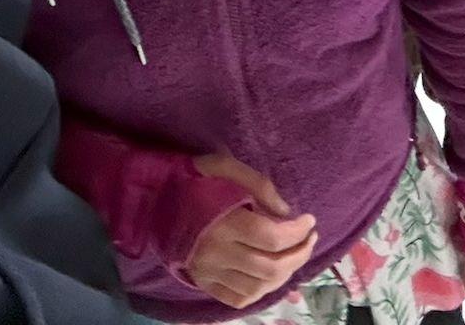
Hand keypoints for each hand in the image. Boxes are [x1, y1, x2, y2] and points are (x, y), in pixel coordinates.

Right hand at [187, 154, 317, 309]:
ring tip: (295, 255)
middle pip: (270, 267)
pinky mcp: (204, 282)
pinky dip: (260, 291)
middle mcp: (218, 254)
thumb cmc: (194, 178)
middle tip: (310, 239)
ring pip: (257, 288)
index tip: (310, 220)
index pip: (272, 238)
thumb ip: (260, 186)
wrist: (154, 199)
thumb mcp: (226, 166)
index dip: (298, 231)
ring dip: (284, 275)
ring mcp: (210, 272)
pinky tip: (270, 274)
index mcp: (224, 223)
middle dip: (299, 254)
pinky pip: (238, 299)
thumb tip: (287, 213)